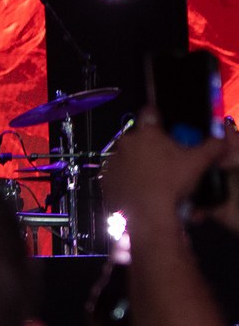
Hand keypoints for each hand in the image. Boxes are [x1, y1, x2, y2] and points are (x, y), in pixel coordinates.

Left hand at [105, 113, 231, 228]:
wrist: (146, 213)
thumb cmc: (171, 182)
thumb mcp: (198, 162)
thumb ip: (212, 147)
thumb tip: (221, 141)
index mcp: (146, 133)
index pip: (150, 113)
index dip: (158, 117)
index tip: (163, 125)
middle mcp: (125, 142)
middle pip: (139, 137)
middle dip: (150, 145)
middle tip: (165, 159)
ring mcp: (113, 160)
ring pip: (127, 155)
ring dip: (137, 161)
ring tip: (153, 176)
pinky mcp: (105, 178)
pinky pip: (117, 173)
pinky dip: (126, 177)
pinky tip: (140, 187)